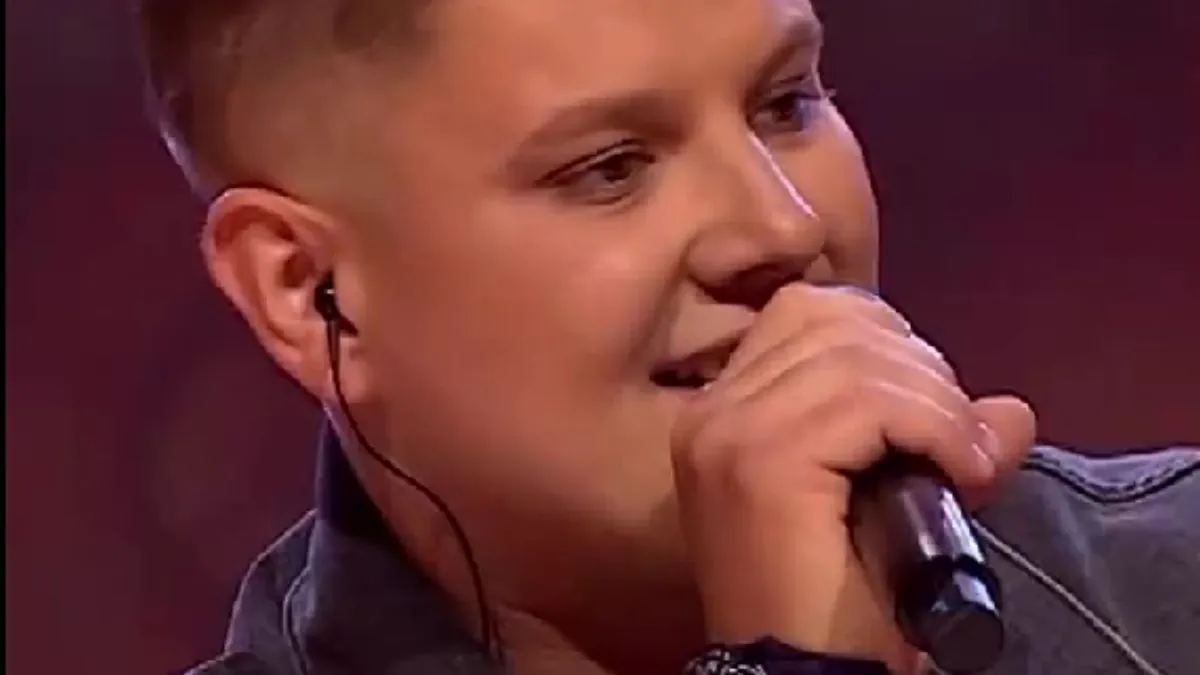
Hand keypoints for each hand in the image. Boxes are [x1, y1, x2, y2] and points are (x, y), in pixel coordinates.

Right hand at [670, 284, 1035, 671]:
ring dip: (936, 400)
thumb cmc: (832, 600)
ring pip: (856, 356)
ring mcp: (729, 433)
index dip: (882, 336)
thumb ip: (932, 440)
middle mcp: (712, 412)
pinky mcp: (761, 462)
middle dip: (919, 366)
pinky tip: (958, 466)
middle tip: (957, 436)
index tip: (930, 401)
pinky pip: (869, 402)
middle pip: (832, 320)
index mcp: (723, 412)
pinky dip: (934, 424)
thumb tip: (1011, 413)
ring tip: (964, 457)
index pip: (804, 312)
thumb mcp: (884, 499)